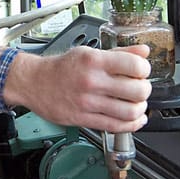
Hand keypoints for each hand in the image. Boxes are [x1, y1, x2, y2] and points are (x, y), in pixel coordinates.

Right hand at [4, 45, 151, 132]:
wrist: (34, 82)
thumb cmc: (62, 67)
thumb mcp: (89, 53)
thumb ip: (119, 53)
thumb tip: (144, 52)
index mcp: (95, 61)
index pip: (135, 66)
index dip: (145, 69)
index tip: (142, 71)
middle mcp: (92, 82)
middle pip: (137, 90)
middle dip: (145, 90)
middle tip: (141, 88)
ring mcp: (88, 103)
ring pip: (130, 111)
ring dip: (140, 109)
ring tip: (137, 104)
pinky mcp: (83, 119)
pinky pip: (115, 126)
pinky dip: (132, 125)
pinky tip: (135, 120)